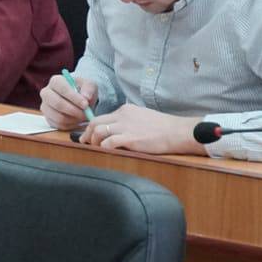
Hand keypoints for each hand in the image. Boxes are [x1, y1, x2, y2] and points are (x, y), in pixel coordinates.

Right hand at [40, 72, 97, 128]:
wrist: (78, 100)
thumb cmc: (82, 90)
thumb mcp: (89, 85)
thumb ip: (89, 89)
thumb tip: (86, 97)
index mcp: (55, 81)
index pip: (62, 88)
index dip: (74, 98)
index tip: (85, 105)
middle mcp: (46, 93)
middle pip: (58, 104)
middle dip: (74, 111)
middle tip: (85, 114)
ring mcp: (45, 106)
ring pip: (58, 117)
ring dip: (73, 119)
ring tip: (82, 117)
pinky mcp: (47, 118)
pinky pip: (59, 125)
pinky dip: (70, 125)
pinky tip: (76, 120)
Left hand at [76, 103, 204, 154]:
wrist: (176, 131)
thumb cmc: (162, 126)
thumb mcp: (141, 116)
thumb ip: (128, 120)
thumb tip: (116, 128)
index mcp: (125, 110)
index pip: (102, 117)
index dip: (92, 126)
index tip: (89, 134)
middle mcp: (122, 116)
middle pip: (95, 122)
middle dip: (87, 133)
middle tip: (85, 142)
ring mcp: (125, 127)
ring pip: (99, 131)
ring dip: (94, 141)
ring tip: (95, 148)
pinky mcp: (130, 138)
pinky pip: (109, 143)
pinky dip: (104, 147)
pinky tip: (106, 151)